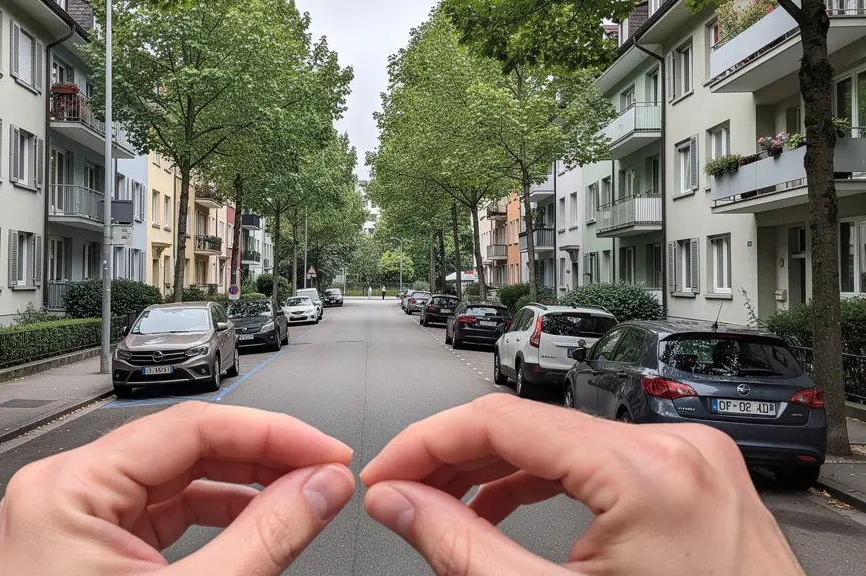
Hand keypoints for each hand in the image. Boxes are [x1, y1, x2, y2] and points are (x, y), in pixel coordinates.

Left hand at [0, 402, 354, 574]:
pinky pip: (161, 512)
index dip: (272, 434)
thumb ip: (267, 535)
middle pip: (184, 448)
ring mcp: (73, 521)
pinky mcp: (89, 546)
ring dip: (244, 485)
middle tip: (323, 471)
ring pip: (176, 478)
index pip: (191, 428)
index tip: (325, 452)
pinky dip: (213, 514)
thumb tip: (321, 486)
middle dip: (262, 459)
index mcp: (68, 491)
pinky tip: (256, 519)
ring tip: (300, 494)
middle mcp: (63, 494)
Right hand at [361, 395, 804, 575]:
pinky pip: (599, 462)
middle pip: (531, 426)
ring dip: (493, 471)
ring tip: (442, 505)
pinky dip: (543, 483)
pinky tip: (502, 507)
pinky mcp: (697, 480)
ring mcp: (696, 462)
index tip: (385, 474)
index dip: (424, 444)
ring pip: (562, 443)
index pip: (501, 420)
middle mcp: (681, 451)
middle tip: (401, 494)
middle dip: (453, 459)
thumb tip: (401, 504)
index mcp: (651, 473)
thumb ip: (462, 549)